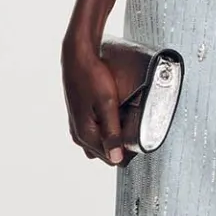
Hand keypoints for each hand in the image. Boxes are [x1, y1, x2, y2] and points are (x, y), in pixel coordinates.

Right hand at [62, 29, 128, 165]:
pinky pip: (96, 132)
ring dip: (114, 137)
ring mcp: (78, 126)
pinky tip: (115, 116)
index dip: (128, 152)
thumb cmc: (91, 76)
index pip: (111, 159)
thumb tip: (116, 158)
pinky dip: (106, 129)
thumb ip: (112, 132)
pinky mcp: (79, 118)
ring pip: (100, 143)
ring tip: (125, 120)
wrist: (77, 57)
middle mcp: (79, 135)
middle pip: (106, 153)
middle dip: (121, 145)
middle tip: (133, 127)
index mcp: (85, 134)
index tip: (138, 137)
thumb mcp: (107, 104)